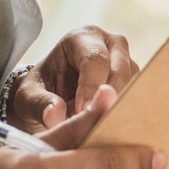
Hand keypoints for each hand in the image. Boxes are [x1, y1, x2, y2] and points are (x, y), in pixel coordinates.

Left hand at [9, 25, 137, 131]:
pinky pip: (140, 97)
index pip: (93, 59)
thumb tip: (55, 117)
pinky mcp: (135, 83)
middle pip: (120, 67)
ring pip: (134, 83)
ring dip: (122, 106)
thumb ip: (39, 104)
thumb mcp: (28, 97)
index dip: (90, 86)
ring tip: (106, 128)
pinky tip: (116, 130)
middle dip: (111, 96)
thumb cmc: (39, 92)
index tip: (82, 112)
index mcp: (81, 38)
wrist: (49, 100)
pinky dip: (129, 113)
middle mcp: (109, 44)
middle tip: (100, 122)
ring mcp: (126, 63)